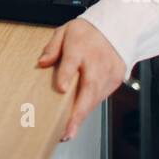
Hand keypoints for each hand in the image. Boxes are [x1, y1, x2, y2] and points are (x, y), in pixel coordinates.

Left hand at [37, 18, 126, 142]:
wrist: (114, 27)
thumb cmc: (86, 32)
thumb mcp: (65, 31)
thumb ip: (52, 47)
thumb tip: (42, 62)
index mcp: (80, 46)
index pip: (73, 61)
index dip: (67, 75)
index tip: (62, 88)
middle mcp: (96, 61)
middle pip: (89, 87)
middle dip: (78, 111)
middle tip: (68, 130)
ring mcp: (109, 71)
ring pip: (96, 97)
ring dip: (83, 115)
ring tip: (69, 131)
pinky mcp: (116, 78)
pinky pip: (102, 96)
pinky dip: (91, 107)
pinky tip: (80, 116)